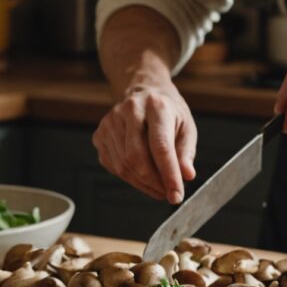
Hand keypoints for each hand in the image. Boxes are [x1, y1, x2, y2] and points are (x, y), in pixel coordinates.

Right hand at [93, 79, 196, 203]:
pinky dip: (130, 179)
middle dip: (154, 182)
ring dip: (143, 184)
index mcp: (156, 106)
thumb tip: (186, 175)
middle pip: (137, 157)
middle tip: (167, 193)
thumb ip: (186, 152)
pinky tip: (143, 178)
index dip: (169, 174)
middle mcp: (130, 111)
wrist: (144, 91)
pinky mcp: (100, 134)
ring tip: (159, 188)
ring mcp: (110, 122)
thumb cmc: (168, 112)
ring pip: (124, 165)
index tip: (177, 195)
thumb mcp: (186, 127)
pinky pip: (114, 166)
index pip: (161, 146)